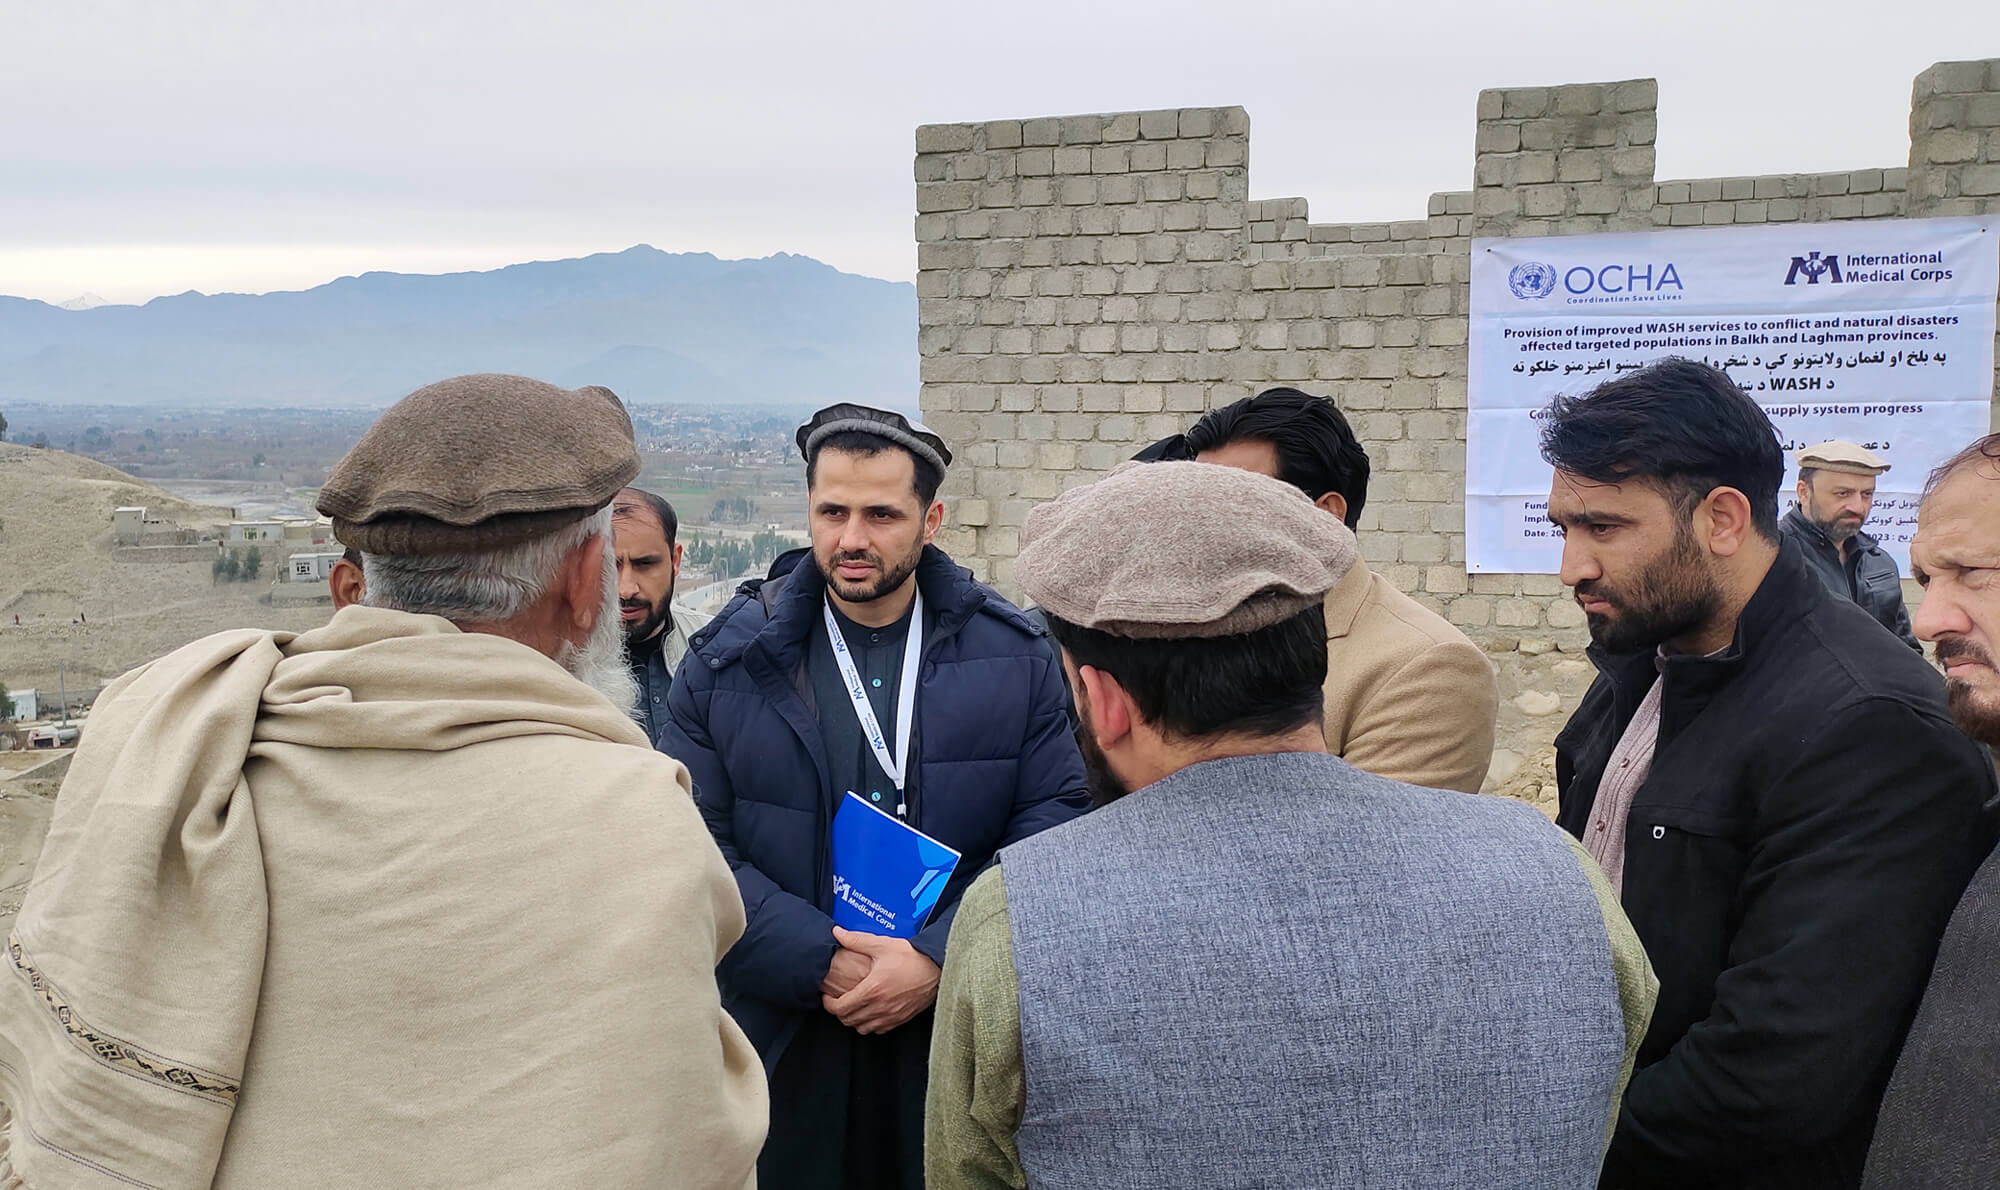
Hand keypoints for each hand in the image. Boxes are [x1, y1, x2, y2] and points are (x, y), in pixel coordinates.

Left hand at [821, 927, 940, 1034]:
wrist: (938, 967)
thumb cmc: (911, 956)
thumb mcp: (882, 944)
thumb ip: (856, 940)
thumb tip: (837, 933)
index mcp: (872, 990)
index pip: (840, 1008)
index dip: (828, 1004)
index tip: (827, 996)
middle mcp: (880, 1007)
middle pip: (848, 1020)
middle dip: (839, 1011)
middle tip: (838, 999)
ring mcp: (892, 1015)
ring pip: (862, 1028)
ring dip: (854, 1019)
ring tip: (854, 1006)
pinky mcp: (902, 1019)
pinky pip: (879, 1030)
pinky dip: (870, 1024)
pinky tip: (871, 1011)